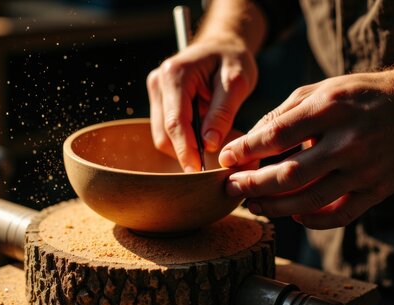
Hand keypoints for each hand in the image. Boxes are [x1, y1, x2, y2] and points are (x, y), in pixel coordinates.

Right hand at [146, 36, 257, 171]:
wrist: (221, 45)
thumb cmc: (231, 58)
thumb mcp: (237, 81)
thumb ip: (222, 113)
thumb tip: (209, 145)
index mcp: (174, 74)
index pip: (175, 122)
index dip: (185, 150)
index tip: (197, 171)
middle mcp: (158, 83)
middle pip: (164, 133)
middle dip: (185, 152)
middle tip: (210, 167)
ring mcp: (155, 92)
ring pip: (162, 136)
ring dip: (184, 147)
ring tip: (211, 147)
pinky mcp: (159, 102)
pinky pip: (166, 131)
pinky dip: (183, 141)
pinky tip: (201, 139)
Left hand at [219, 68, 393, 228]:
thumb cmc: (359, 96)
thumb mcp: (320, 91)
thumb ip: (282, 114)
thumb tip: (248, 142)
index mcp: (331, 109)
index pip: (277, 136)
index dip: (245, 151)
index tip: (225, 159)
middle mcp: (349, 141)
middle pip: (289, 174)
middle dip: (252, 185)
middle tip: (231, 188)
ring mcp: (366, 169)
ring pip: (310, 200)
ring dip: (273, 207)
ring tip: (253, 204)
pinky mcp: (378, 190)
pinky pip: (340, 215)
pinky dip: (312, 221)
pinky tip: (293, 216)